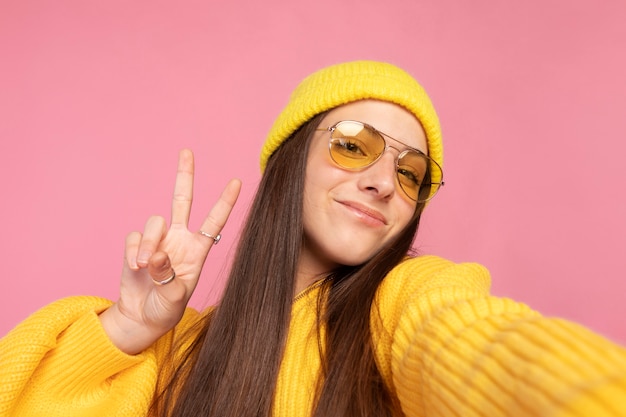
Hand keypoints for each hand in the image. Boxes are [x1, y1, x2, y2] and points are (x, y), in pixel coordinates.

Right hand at [99, 149, 240, 353]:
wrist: (142, 317)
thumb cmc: (166, 309)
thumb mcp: (174, 298)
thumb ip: (168, 277)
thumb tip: (158, 254)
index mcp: (197, 250)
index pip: (214, 222)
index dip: (225, 202)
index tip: (238, 182)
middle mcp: (179, 239)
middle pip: (182, 200)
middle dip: (185, 176)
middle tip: (187, 151)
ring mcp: (158, 240)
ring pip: (154, 222)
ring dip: (149, 243)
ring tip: (145, 266)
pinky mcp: (137, 245)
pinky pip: (134, 236)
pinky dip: (135, 251)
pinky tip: (136, 267)